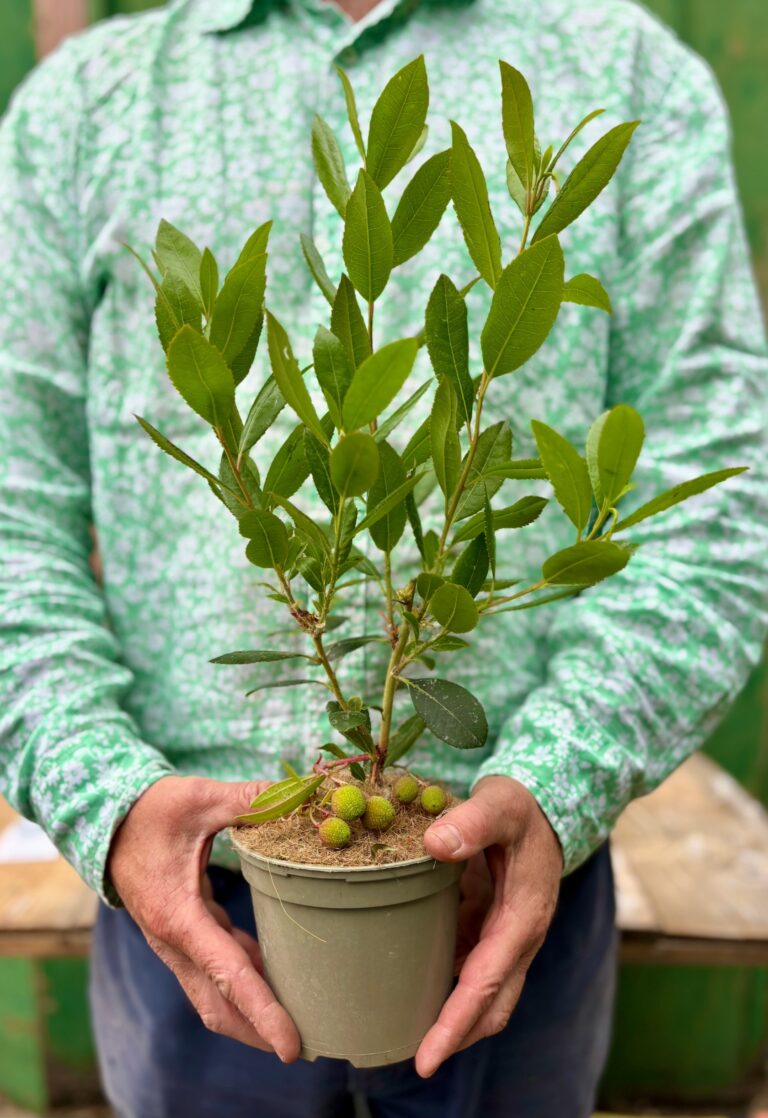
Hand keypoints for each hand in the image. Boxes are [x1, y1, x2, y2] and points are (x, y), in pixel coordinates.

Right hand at [107, 775, 300, 1061]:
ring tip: (300, 1020)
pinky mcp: (184, 933)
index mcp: (178, 916)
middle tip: (309, 1045)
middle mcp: (175, 941)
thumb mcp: (199, 798)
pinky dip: (245, 980)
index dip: (262, 1011)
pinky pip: (216, 970)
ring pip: (215, 994)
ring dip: (252, 1012)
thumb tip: (295, 793)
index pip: (228, 975)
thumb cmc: (152, 811)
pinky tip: (276, 971)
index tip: (290, 1045)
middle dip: (259, 1031)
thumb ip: (247, 800)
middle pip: (220, 1006)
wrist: (108, 820)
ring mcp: (177, 942)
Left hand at [415, 775, 562, 1076]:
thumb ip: (472, 822)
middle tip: (412, 1060)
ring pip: (481, 994)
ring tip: (403, 1033)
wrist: (540, 807)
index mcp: (523, 917)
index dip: (455, 1021)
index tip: (426, 1057)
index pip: (487, 982)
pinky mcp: (491, 931)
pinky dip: (445, 985)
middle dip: (454, 1036)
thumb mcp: (499, 804)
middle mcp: (518, 938)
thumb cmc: (519, 807)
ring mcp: (506, 938)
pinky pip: (469, 968)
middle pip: (491, 1006)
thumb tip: (435, 845)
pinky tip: (411, 986)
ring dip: (450, 1017)